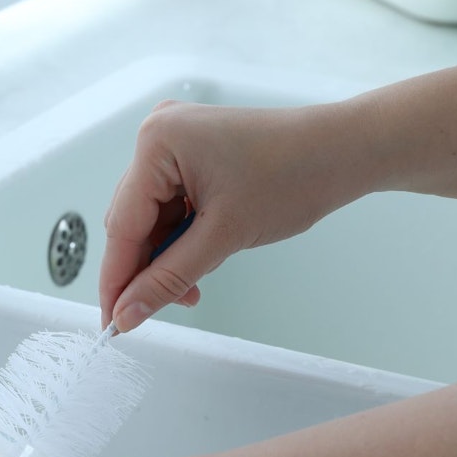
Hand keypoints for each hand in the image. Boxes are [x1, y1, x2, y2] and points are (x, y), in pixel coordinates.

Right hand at [100, 101, 360, 332]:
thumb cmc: (295, 176)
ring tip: (188, 289)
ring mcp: (174, 142)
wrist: (345, 151)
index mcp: (157, 143)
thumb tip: (126, 314)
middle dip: (144, 269)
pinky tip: (196, 261)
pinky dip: (181, 238)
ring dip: (166, 258)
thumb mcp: (223, 238)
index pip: (122, 225)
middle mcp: (158, 135)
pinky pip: (170, 206)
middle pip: (132, 221)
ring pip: (151, 218)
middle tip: (145, 313)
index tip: (111, 320)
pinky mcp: (191, 154)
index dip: (116, 278)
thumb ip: (168, 280)